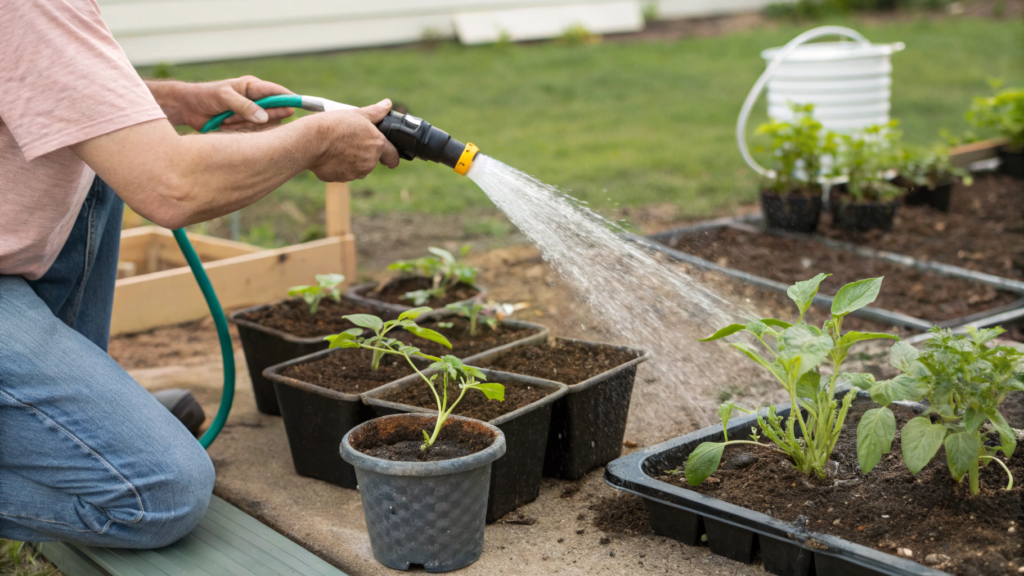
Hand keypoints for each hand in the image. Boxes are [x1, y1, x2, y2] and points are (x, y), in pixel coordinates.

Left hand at [149, 76, 294, 130]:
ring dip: (244, 125)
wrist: (187, 108)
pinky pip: (251, 134)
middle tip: (249, 119)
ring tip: (225, 120)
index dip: (290, 99)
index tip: (300, 106)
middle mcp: (255, 101)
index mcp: (252, 87)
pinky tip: (224, 126)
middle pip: (274, 111)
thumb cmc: (205, 96)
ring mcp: (250, 115)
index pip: (277, 92)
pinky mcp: (244, 127)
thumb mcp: (225, 97)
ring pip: (261, 126)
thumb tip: (265, 117)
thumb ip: (245, 106)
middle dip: (263, 118)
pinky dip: (239, 132)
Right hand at [309, 99, 399, 181]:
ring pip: (358, 168)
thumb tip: (388, 104)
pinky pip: (344, 173)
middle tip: (352, 142)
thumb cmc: (335, 125)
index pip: (393, 156)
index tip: (391, 159)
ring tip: (338, 147)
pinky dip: (339, 166)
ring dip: (353, 161)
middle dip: (365, 154)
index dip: (392, 157)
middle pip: (373, 161)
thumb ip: (376, 112)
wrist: (311, 141)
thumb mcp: (357, 114)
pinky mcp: (342, 179)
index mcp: (377, 145)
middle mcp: (370, 162)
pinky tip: (330, 155)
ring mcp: (356, 172)